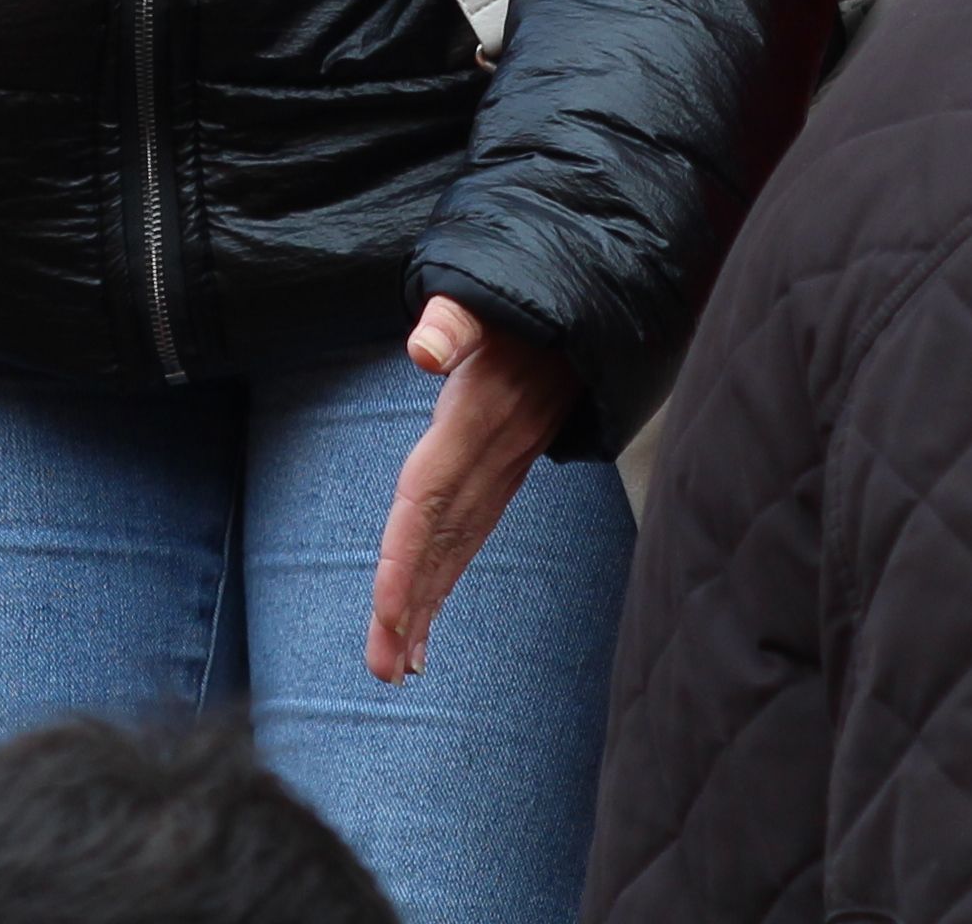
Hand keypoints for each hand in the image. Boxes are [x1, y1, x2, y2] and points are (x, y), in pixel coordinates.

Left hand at [365, 297, 577, 684]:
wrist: (588, 309)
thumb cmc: (521, 305)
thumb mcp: (483, 300)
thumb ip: (454, 321)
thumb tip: (426, 348)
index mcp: (472, 422)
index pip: (430, 499)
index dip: (408, 555)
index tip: (387, 612)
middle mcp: (488, 457)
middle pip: (440, 541)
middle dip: (412, 606)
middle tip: (383, 671)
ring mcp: (502, 470)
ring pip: (457, 547)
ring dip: (427, 606)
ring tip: (399, 666)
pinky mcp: (507, 472)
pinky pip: (472, 533)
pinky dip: (448, 576)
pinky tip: (430, 615)